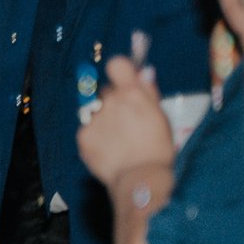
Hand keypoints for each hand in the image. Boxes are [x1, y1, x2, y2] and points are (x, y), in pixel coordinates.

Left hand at [77, 55, 177, 184]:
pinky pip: (88, 130)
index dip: (120, 72)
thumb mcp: (161, 116)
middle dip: (114, 103)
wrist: (141, 179)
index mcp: (132, 94)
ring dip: (104, 122)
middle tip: (126, 123)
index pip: (116, 64)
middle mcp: (110, 102)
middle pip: (106, 92)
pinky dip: (95, 139)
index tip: (124, 83)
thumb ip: (148, 93)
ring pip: (96, 112)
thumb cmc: (157, 148)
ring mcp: (94, 119)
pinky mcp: (83, 136)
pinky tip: (109, 151)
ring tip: (118, 142)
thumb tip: (141, 74)